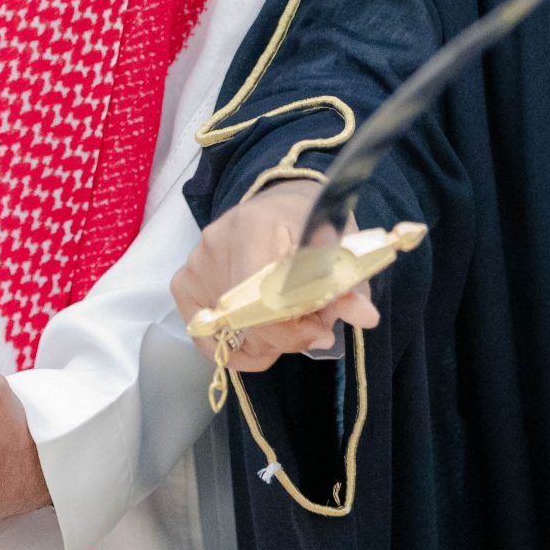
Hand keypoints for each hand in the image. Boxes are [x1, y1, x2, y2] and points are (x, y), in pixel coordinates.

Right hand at [171, 184, 380, 373]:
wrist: (280, 204)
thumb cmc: (312, 222)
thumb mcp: (340, 247)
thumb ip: (351, 284)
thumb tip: (365, 316)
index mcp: (256, 227)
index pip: (263, 299)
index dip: (292, 331)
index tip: (323, 333)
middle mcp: (216, 243)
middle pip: (244, 320)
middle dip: (283, 338)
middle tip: (311, 329)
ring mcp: (196, 262)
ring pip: (223, 331)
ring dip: (259, 343)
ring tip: (286, 327)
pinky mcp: (184, 280)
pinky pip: (201, 330)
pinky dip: (228, 345)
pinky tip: (256, 341)